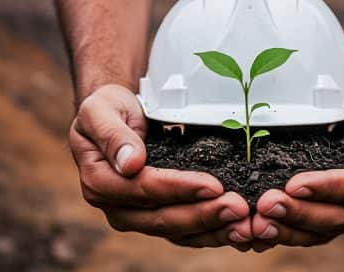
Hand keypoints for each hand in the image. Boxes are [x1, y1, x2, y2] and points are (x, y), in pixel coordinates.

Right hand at [69, 85, 253, 249]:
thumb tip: (130, 164)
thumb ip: (112, 135)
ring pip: (178, 232)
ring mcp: (137, 217)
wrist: (113, 117)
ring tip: (243, 223)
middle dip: (203, 214)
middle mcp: (117, 207)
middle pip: (163, 218)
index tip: (213, 185)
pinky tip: (236, 229)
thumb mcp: (100, 110)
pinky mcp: (157, 218)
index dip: (180, 189)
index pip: (144, 189)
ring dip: (212, 229)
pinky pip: (186, 233)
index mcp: (100, 182)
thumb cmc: (107, 111)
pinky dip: (212, 233)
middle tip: (238, 208)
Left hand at [250, 80, 343, 250]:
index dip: (327, 188)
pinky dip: (289, 231)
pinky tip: (262, 230)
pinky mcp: (342, 216)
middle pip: (340, 216)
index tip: (294, 184)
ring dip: (289, 228)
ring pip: (324, 230)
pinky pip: (315, 231)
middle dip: (300, 212)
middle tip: (266, 205)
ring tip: (259, 223)